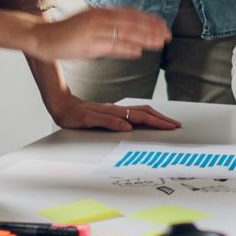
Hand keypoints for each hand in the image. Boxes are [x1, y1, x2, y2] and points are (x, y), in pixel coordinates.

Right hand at [30, 7, 169, 60]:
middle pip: (132, 22)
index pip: (130, 14)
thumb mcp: (88, 23)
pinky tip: (138, 52)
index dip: (148, 19)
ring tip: (159, 43)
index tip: (162, 24)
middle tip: (168, 34)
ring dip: (144, 38)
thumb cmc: (65, 32)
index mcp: (100, 12)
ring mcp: (93, 31)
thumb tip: (124, 34)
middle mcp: (99, 18)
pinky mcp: (87, 45)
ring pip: (125, 34)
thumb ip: (106, 26)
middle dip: (152, 28)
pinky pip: (110, 46)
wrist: (42, 36)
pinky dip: (126, 48)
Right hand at [44, 90, 182, 133]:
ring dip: (146, 120)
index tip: (173, 124)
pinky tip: (126, 128)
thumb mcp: (104, 119)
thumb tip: (133, 127)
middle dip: (160, 119)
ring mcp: (102, 112)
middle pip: (142, 112)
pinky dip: (116, 124)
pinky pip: (104, 120)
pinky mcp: (89, 117)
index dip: (160, 117)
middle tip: (174, 126)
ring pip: (128, 115)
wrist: (61, 106)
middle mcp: (114, 109)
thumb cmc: (83, 114)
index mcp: (118, 111)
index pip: (144, 112)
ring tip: (161, 126)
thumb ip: (118, 122)